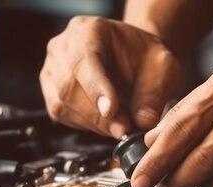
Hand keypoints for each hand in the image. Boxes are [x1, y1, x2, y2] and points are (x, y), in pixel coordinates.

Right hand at [40, 16, 181, 138]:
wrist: (132, 58)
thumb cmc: (144, 58)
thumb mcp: (162, 68)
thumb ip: (153, 93)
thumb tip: (142, 122)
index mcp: (88, 30)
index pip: (84, 60)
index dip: (96, 89)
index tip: (111, 111)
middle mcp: (62, 47)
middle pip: (69, 87)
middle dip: (98, 115)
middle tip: (124, 130)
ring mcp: (51, 69)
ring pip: (62, 104)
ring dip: (93, 123)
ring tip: (119, 125)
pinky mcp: (50, 91)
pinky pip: (61, 114)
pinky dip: (85, 124)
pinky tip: (105, 122)